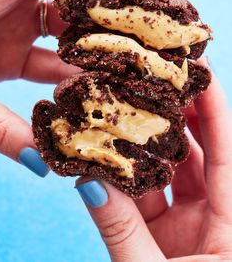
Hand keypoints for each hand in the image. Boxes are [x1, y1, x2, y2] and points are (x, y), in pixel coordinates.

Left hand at [0, 0, 161, 173]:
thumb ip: (0, 130)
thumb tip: (45, 163)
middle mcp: (6, 3)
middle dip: (114, 13)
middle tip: (154, 32)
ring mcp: (6, 26)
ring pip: (64, 30)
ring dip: (95, 50)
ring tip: (132, 68)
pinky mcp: (4, 49)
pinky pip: (47, 55)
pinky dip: (69, 72)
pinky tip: (90, 92)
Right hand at [76, 63, 231, 260]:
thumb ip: (121, 232)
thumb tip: (88, 182)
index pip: (229, 153)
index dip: (215, 110)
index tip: (201, 74)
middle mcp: (219, 215)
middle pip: (202, 153)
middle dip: (182, 115)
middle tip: (160, 82)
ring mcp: (194, 222)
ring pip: (174, 170)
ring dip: (154, 142)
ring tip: (134, 110)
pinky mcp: (170, 231)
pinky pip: (152, 193)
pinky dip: (134, 174)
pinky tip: (116, 154)